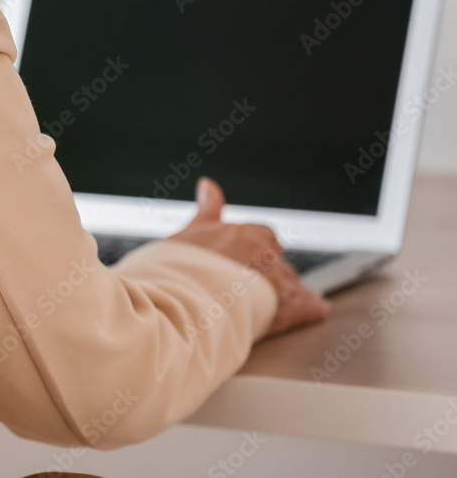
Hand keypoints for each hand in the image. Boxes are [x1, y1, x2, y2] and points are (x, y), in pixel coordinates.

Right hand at [167, 177, 329, 337]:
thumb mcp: (188, 233)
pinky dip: (312, 307)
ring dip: (291, 290)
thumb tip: (207, 184)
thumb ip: (206, 209)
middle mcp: (262, 252)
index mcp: (241, 233)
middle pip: (278, 260)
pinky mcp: (286, 306)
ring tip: (286, 301)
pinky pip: (307, 305)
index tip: (252, 260)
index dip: (258, 249)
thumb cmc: (178, 270)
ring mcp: (275, 279)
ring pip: (292, 282)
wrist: (180, 300)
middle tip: (263, 286)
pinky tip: (315, 308)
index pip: (263, 235)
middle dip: (272, 272)